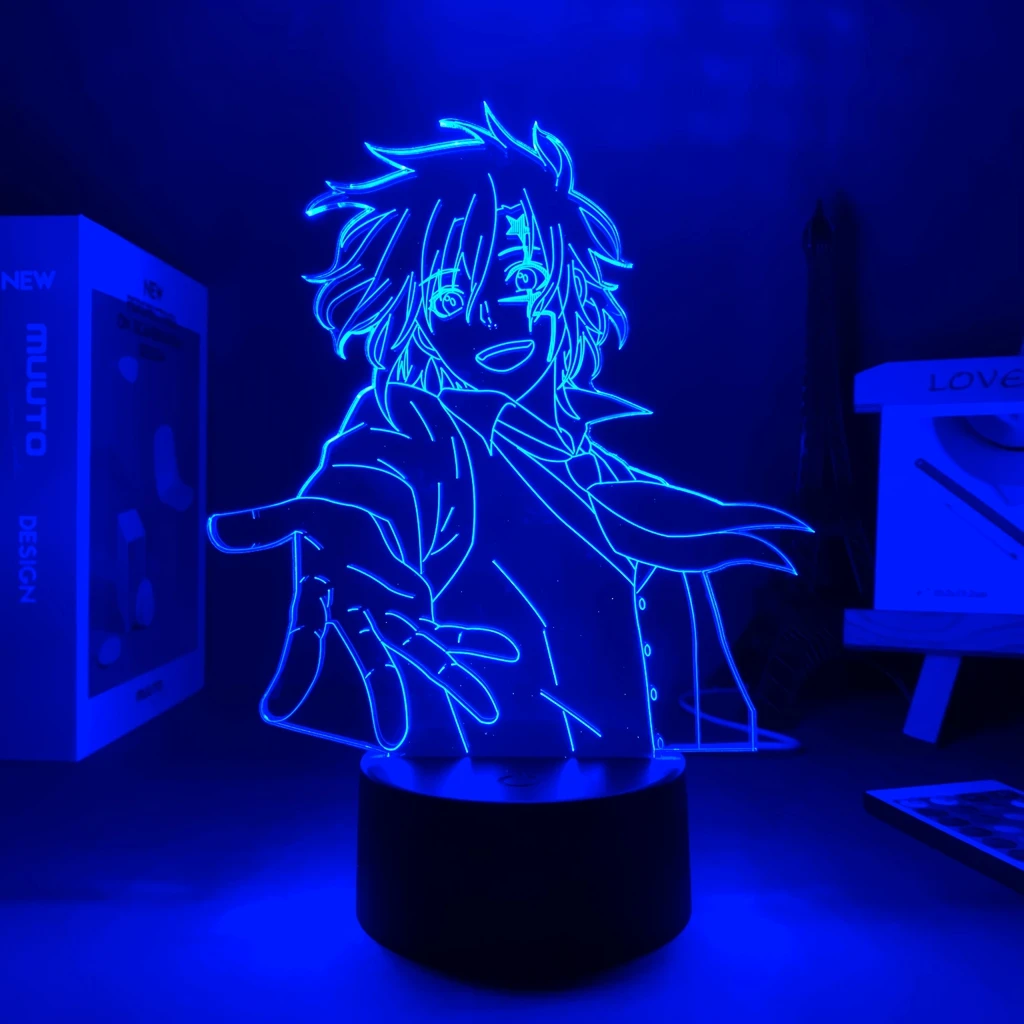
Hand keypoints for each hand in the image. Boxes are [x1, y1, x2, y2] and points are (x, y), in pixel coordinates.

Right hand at [209, 497, 515, 749]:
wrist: (355, 519)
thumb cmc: (326, 522)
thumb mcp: (301, 513)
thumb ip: (266, 523)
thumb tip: (215, 530)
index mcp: (323, 601)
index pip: (302, 639)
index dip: (291, 671)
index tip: (276, 709)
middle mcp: (358, 619)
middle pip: (372, 657)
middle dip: (386, 693)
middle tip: (394, 736)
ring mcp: (391, 617)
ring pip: (423, 652)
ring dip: (455, 677)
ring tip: (485, 711)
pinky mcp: (417, 609)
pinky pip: (447, 630)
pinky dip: (476, 639)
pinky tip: (505, 652)